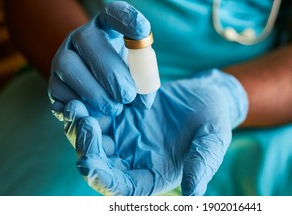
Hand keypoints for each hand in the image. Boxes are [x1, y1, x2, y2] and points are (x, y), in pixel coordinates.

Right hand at [48, 1, 154, 120]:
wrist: (98, 92)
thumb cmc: (125, 76)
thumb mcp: (138, 72)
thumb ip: (144, 80)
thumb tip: (142, 99)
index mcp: (106, 28)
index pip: (113, 13)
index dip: (127, 18)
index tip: (143, 30)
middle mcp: (81, 38)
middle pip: (88, 40)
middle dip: (110, 72)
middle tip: (128, 95)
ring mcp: (63, 57)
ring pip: (68, 66)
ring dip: (94, 91)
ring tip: (115, 108)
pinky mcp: (54, 83)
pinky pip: (58, 91)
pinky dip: (78, 106)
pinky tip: (95, 114)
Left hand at [63, 69, 247, 195]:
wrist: (206, 95)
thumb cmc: (213, 123)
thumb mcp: (213, 142)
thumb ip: (202, 165)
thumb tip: (193, 195)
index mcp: (152, 175)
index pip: (122, 187)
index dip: (104, 180)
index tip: (89, 165)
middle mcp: (132, 160)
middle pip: (100, 165)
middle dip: (87, 149)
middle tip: (84, 125)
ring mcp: (123, 137)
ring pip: (92, 141)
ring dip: (81, 128)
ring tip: (78, 108)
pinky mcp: (119, 115)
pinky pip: (96, 115)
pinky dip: (86, 109)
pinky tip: (79, 98)